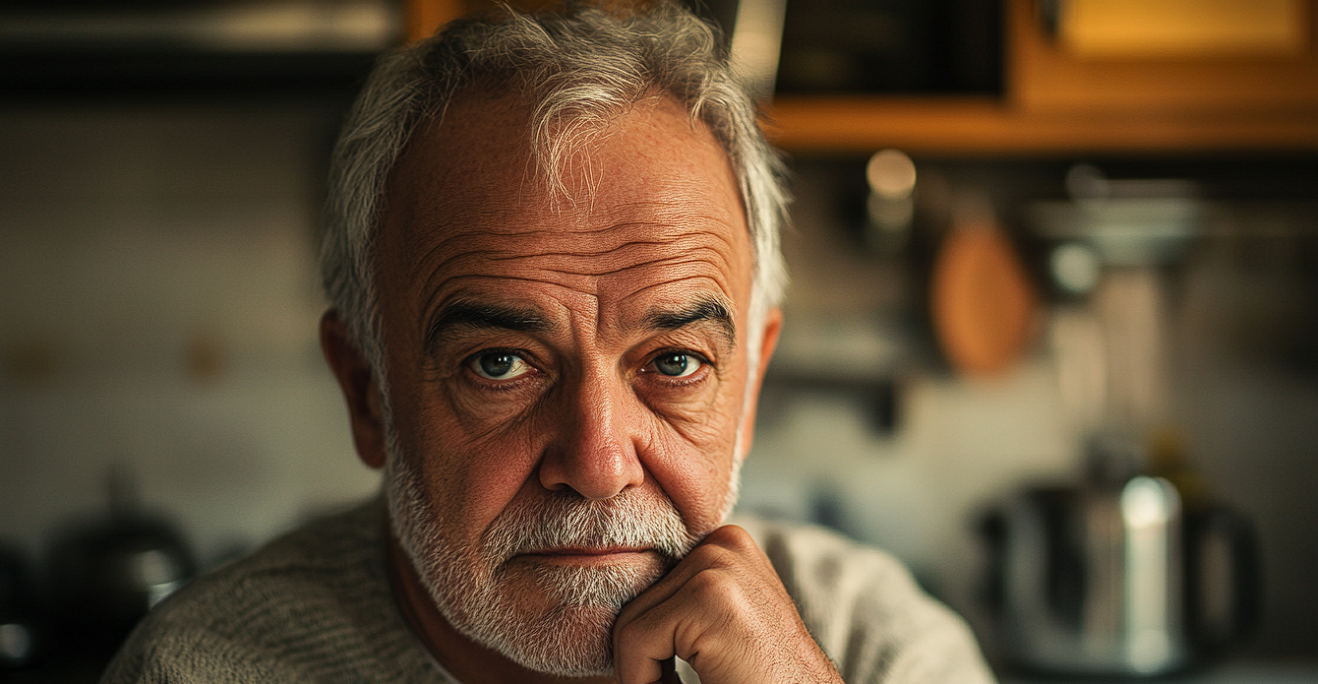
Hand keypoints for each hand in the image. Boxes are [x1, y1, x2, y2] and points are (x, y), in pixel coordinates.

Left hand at [612, 525, 843, 683]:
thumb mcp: (712, 632)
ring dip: (649, 670)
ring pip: (628, 622)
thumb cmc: (758, 681)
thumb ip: (672, 604)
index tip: (688, 667)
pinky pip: (633, 639)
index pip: (646, 587)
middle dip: (650, 656)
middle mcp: (724, 542)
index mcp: (724, 544)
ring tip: (700, 681)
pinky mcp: (711, 595)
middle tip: (695, 679)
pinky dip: (645, 680)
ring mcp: (720, 563)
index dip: (655, 641)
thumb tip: (589, 581)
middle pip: (634, 601)